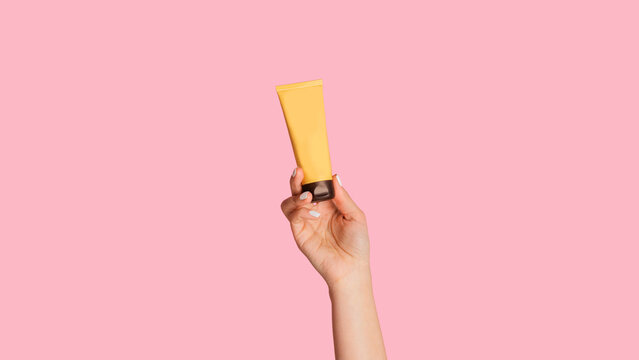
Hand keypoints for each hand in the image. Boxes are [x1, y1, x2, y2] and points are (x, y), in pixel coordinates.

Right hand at [280, 168, 369, 287]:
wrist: (350, 268)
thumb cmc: (357, 243)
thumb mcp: (356, 216)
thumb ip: (343, 197)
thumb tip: (334, 176)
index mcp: (329, 203)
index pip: (316, 183)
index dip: (312, 173)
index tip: (310, 163)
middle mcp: (315, 209)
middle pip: (299, 189)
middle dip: (297, 179)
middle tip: (299, 172)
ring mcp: (306, 220)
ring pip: (290, 201)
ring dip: (296, 195)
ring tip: (308, 198)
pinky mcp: (299, 232)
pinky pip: (292, 215)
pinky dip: (299, 210)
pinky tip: (313, 213)